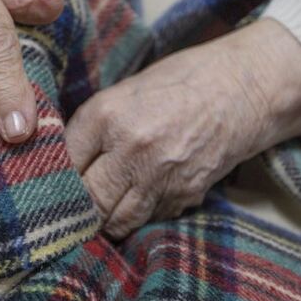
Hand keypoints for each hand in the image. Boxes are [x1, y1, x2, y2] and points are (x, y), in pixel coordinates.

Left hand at [65, 18, 300, 238]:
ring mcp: (160, 176)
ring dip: (106, 220)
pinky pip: (150, 219)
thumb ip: (96, 126)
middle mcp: (129, 148)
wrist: (248, 85)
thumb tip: (64, 159)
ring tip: (101, 213)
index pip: (62, 161)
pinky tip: (142, 201)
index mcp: (107, 114)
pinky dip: (142, 216)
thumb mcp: (129, 91)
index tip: (51, 182)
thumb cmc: (186, 80)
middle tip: (72, 207)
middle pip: (85, 200)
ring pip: (115, 220)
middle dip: (77, 207)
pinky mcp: (186, 195)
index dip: (55, 175)